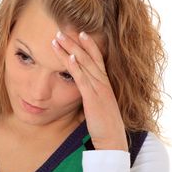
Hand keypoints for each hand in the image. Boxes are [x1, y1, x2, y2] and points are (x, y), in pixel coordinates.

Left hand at [51, 29, 127, 151]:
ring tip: (59, 37)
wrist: (112, 140)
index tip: (79, 33)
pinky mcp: (93, 98)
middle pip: (89, 56)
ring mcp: (99, 89)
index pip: (97, 59)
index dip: (88, 45)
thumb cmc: (104, 125)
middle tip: (62, 30)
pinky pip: (83, 79)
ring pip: (84, 64)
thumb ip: (93, 95)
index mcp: (105, 84)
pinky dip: (75, 67)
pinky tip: (68, 57)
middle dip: (75, 42)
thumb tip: (84, 90)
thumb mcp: (98, 106)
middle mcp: (103, 82)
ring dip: (70, 49)